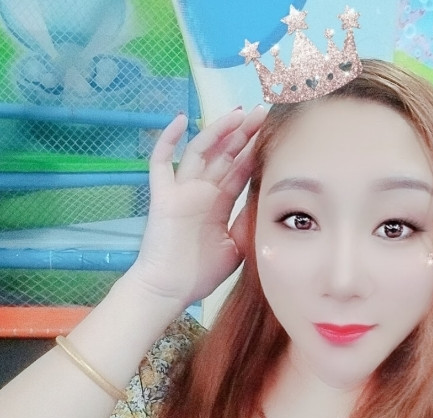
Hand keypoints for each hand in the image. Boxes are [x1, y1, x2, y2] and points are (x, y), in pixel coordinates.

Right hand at [127, 105, 265, 308]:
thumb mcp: (237, 246)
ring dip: (218, 132)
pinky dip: (167, 141)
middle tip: (263, 112)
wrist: (171, 290)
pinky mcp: (163, 197)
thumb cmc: (201, 272)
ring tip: (239, 114)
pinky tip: (179, 120)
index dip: (255, 149)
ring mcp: (181, 191)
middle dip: (243, 134)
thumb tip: (265, 200)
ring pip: (200, 152)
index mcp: (219, 202)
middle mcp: (201, 191)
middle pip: (225, 155)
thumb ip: (248, 221)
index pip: (240, 169)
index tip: (272, 130)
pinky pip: (160, 164)